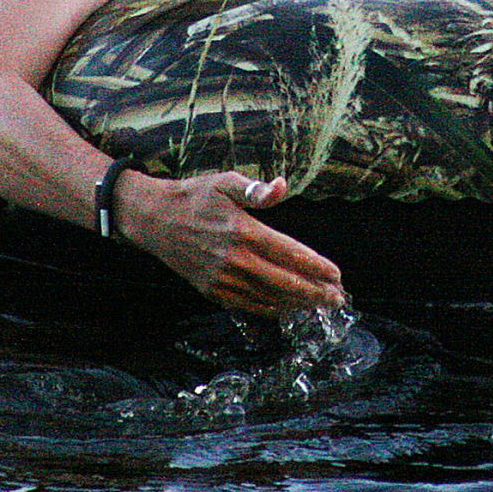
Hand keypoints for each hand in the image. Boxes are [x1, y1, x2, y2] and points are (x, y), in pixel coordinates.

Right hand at [115, 170, 344, 315]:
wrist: (154, 220)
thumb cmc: (194, 197)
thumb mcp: (225, 181)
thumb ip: (256, 189)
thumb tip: (283, 186)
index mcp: (243, 232)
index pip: (289, 253)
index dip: (316, 267)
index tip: (337, 275)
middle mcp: (235, 260)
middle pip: (284, 282)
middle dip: (315, 293)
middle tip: (339, 299)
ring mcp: (222, 279)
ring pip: (268, 298)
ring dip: (298, 304)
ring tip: (321, 305)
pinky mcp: (212, 290)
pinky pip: (248, 305)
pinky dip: (272, 310)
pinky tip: (289, 309)